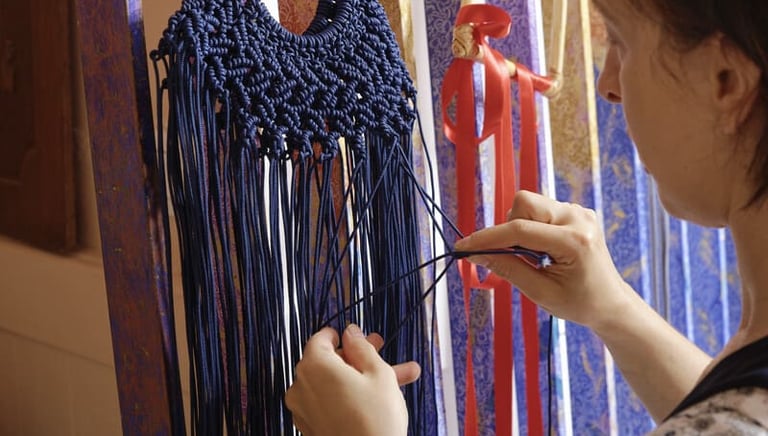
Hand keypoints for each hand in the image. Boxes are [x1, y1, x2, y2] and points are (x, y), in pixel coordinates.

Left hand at [285, 324, 419, 435]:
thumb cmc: (375, 420)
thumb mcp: (378, 373)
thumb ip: (362, 348)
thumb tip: (351, 332)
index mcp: (314, 366)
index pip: (320, 339)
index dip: (342, 336)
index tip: (359, 338)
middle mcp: (301, 386)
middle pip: (330, 362)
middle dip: (359, 357)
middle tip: (382, 352)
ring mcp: (304, 410)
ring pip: (336, 384)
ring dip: (364, 378)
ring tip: (400, 376)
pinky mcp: (312, 428)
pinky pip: (331, 403)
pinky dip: (351, 397)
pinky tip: (381, 398)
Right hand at [454, 190, 634, 330]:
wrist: (610, 303)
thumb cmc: (579, 303)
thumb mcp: (540, 292)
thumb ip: (508, 268)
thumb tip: (476, 254)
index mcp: (574, 241)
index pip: (519, 230)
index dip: (487, 238)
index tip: (464, 247)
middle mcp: (578, 218)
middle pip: (524, 203)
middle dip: (508, 228)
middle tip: (510, 256)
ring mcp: (579, 212)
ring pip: (529, 204)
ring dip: (520, 229)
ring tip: (532, 257)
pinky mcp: (575, 212)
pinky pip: (540, 209)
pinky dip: (530, 228)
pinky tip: (541, 250)